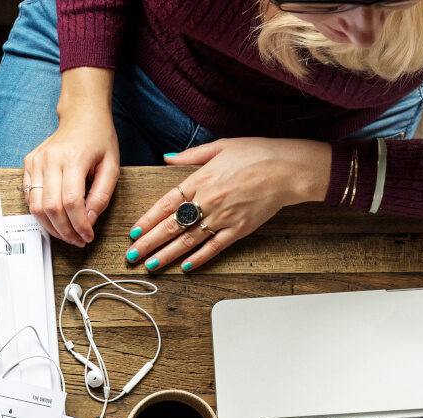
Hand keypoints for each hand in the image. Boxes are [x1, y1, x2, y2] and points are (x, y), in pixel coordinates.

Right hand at [24, 110, 118, 246]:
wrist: (82, 116)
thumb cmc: (99, 139)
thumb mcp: (112, 166)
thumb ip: (101, 195)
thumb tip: (89, 220)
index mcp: (73, 158)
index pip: (71, 201)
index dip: (79, 225)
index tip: (88, 236)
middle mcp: (50, 159)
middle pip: (51, 207)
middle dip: (65, 231)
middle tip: (78, 240)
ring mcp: (36, 161)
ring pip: (36, 206)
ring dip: (51, 226)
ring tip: (66, 234)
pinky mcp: (28, 163)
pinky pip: (29, 197)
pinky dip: (41, 213)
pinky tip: (55, 218)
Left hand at [124, 138, 330, 271]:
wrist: (290, 168)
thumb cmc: (258, 153)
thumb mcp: (221, 146)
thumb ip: (191, 155)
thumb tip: (167, 157)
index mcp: (201, 179)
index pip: (166, 204)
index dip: (148, 220)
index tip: (133, 232)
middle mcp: (209, 201)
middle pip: (172, 226)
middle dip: (149, 243)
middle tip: (132, 255)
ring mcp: (224, 217)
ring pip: (189, 241)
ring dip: (167, 255)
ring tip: (150, 265)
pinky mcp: (240, 229)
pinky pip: (215, 247)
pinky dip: (199, 258)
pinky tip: (185, 267)